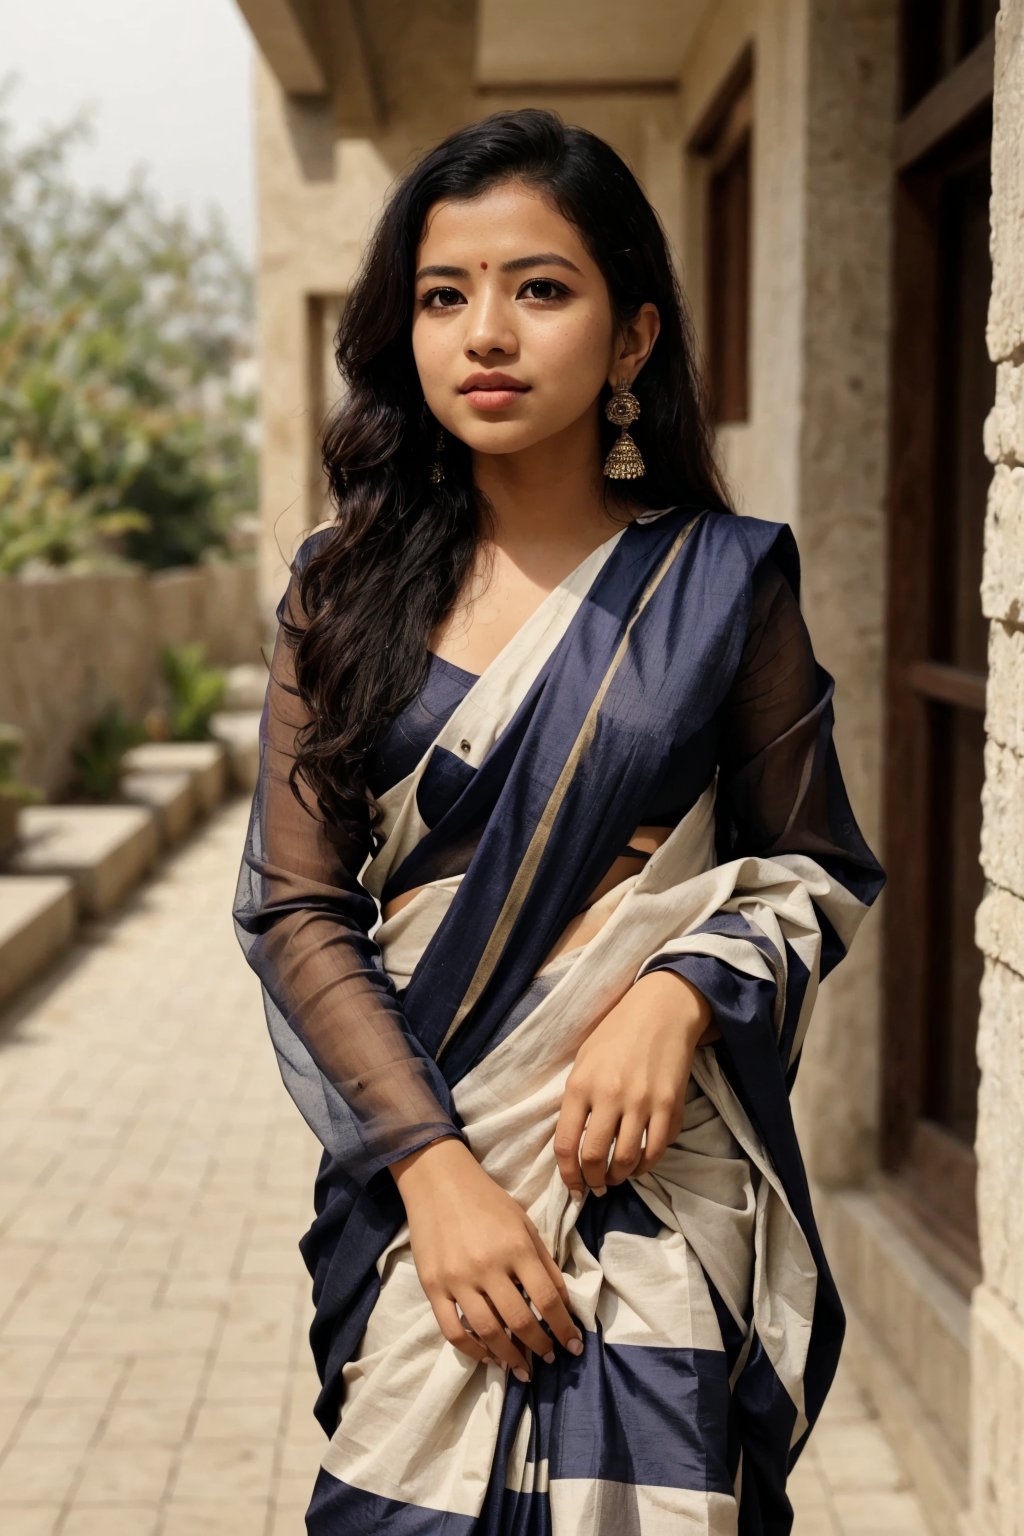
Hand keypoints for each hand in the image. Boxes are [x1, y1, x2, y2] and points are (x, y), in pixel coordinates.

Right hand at [389, 1137, 583, 1380]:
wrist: (438, 1181)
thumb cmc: (487, 1201)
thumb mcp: (524, 1223)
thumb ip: (544, 1262)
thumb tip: (562, 1303)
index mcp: (515, 1247)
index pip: (547, 1299)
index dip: (564, 1327)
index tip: (574, 1346)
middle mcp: (487, 1265)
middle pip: (520, 1320)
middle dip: (540, 1346)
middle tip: (550, 1359)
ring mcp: (457, 1278)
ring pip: (488, 1332)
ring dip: (510, 1357)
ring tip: (522, 1368)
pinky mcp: (433, 1287)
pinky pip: (454, 1330)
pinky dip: (473, 1350)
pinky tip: (488, 1357)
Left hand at [553, 970, 715, 1196]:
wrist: (661, 1011)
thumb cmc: (616, 1033)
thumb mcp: (584, 1060)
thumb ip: (577, 1100)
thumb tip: (574, 1143)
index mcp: (581, 1085)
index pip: (567, 1145)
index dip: (568, 1175)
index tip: (573, 1187)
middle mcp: (610, 1097)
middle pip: (595, 1158)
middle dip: (593, 1181)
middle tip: (596, 1185)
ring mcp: (642, 1103)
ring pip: (627, 1160)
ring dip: (620, 1176)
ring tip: (617, 1176)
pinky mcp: (670, 1106)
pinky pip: (657, 1149)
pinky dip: (646, 1165)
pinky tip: (640, 1163)